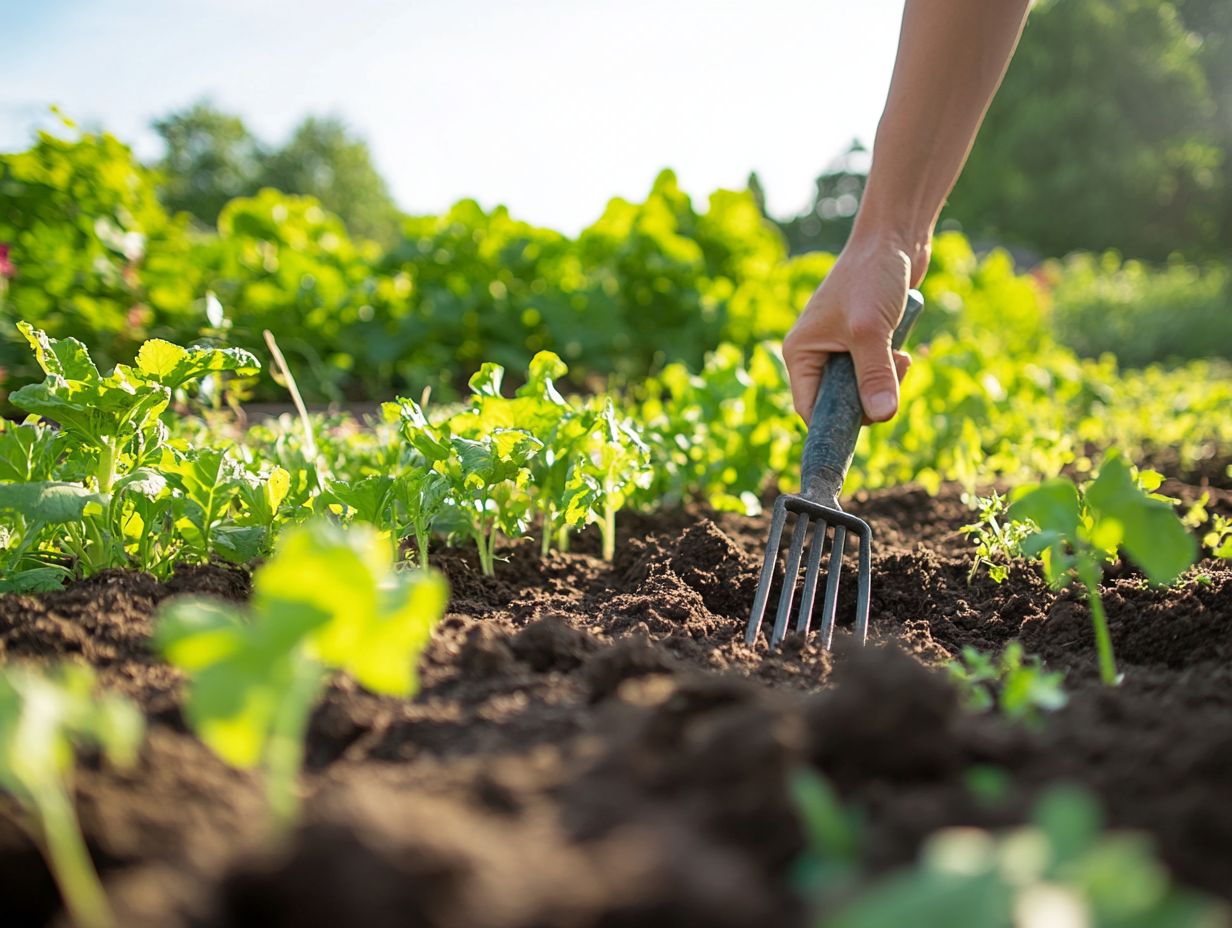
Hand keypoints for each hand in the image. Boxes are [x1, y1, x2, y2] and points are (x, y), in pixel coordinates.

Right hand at [782, 237, 925, 423]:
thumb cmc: (871, 277)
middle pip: (840, 403)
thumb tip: (883, 416)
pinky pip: (877, 373)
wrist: (894, 239)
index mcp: (801, 353)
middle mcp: (816, 354)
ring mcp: (841, 349)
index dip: (834, 424)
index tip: (866, 426)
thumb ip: (876, 375)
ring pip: (863, 390)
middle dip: (869, 399)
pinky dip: (893, 369)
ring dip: (887, 382)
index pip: (810, 408)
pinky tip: (904, 349)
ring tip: (901, 357)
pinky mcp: (865, 343)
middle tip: (893, 378)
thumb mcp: (871, 331)